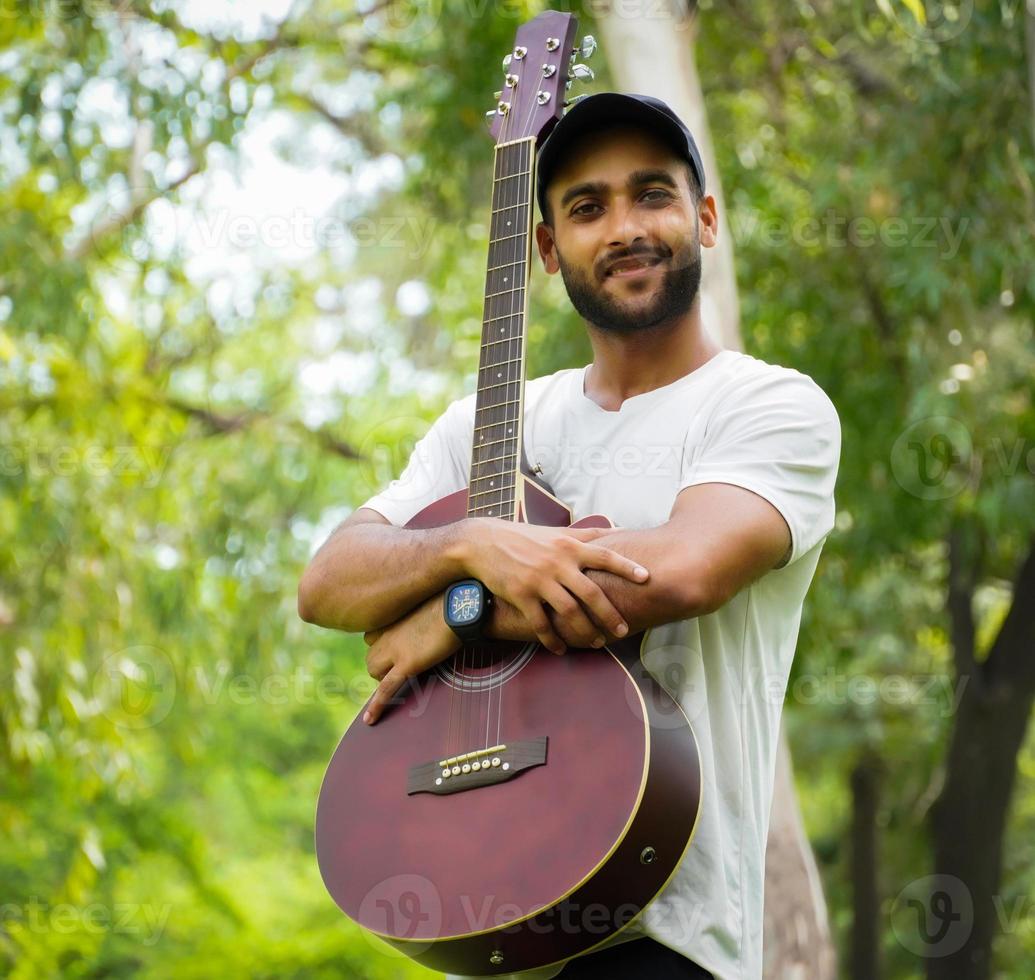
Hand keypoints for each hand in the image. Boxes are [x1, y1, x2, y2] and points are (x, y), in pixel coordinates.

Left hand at [362, 592, 459, 725]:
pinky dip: (377, 706)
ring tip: (404, 679)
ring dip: (384, 678)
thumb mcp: (430, 604)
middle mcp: (387, 632)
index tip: (394, 651)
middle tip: (404, 667)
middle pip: (370, 656)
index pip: (372, 637)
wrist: (461, 606)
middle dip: (383, 666)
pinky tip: (371, 720)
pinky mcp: (407, 663)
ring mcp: (395, 649)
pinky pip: (386, 688)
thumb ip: (421, 615)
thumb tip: (431, 621)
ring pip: (374, 671)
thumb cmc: (453, 602)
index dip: (383, 647)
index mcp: (392, 617)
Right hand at [463, 518, 648, 653]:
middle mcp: (557, 563)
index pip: (604, 555)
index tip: (646, 578)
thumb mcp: (556, 532)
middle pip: (590, 593)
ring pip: (569, 612)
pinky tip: (560, 648)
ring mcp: (538, 580)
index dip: (626, 567)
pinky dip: (552, 639)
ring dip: (585, 631)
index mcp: (568, 546)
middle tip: (622, 630)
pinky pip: (541, 623)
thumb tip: (617, 531)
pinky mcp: (521, 595)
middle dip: (609, 614)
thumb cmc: (523, 537)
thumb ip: (587, 534)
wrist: (482, 543)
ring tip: (596, 642)